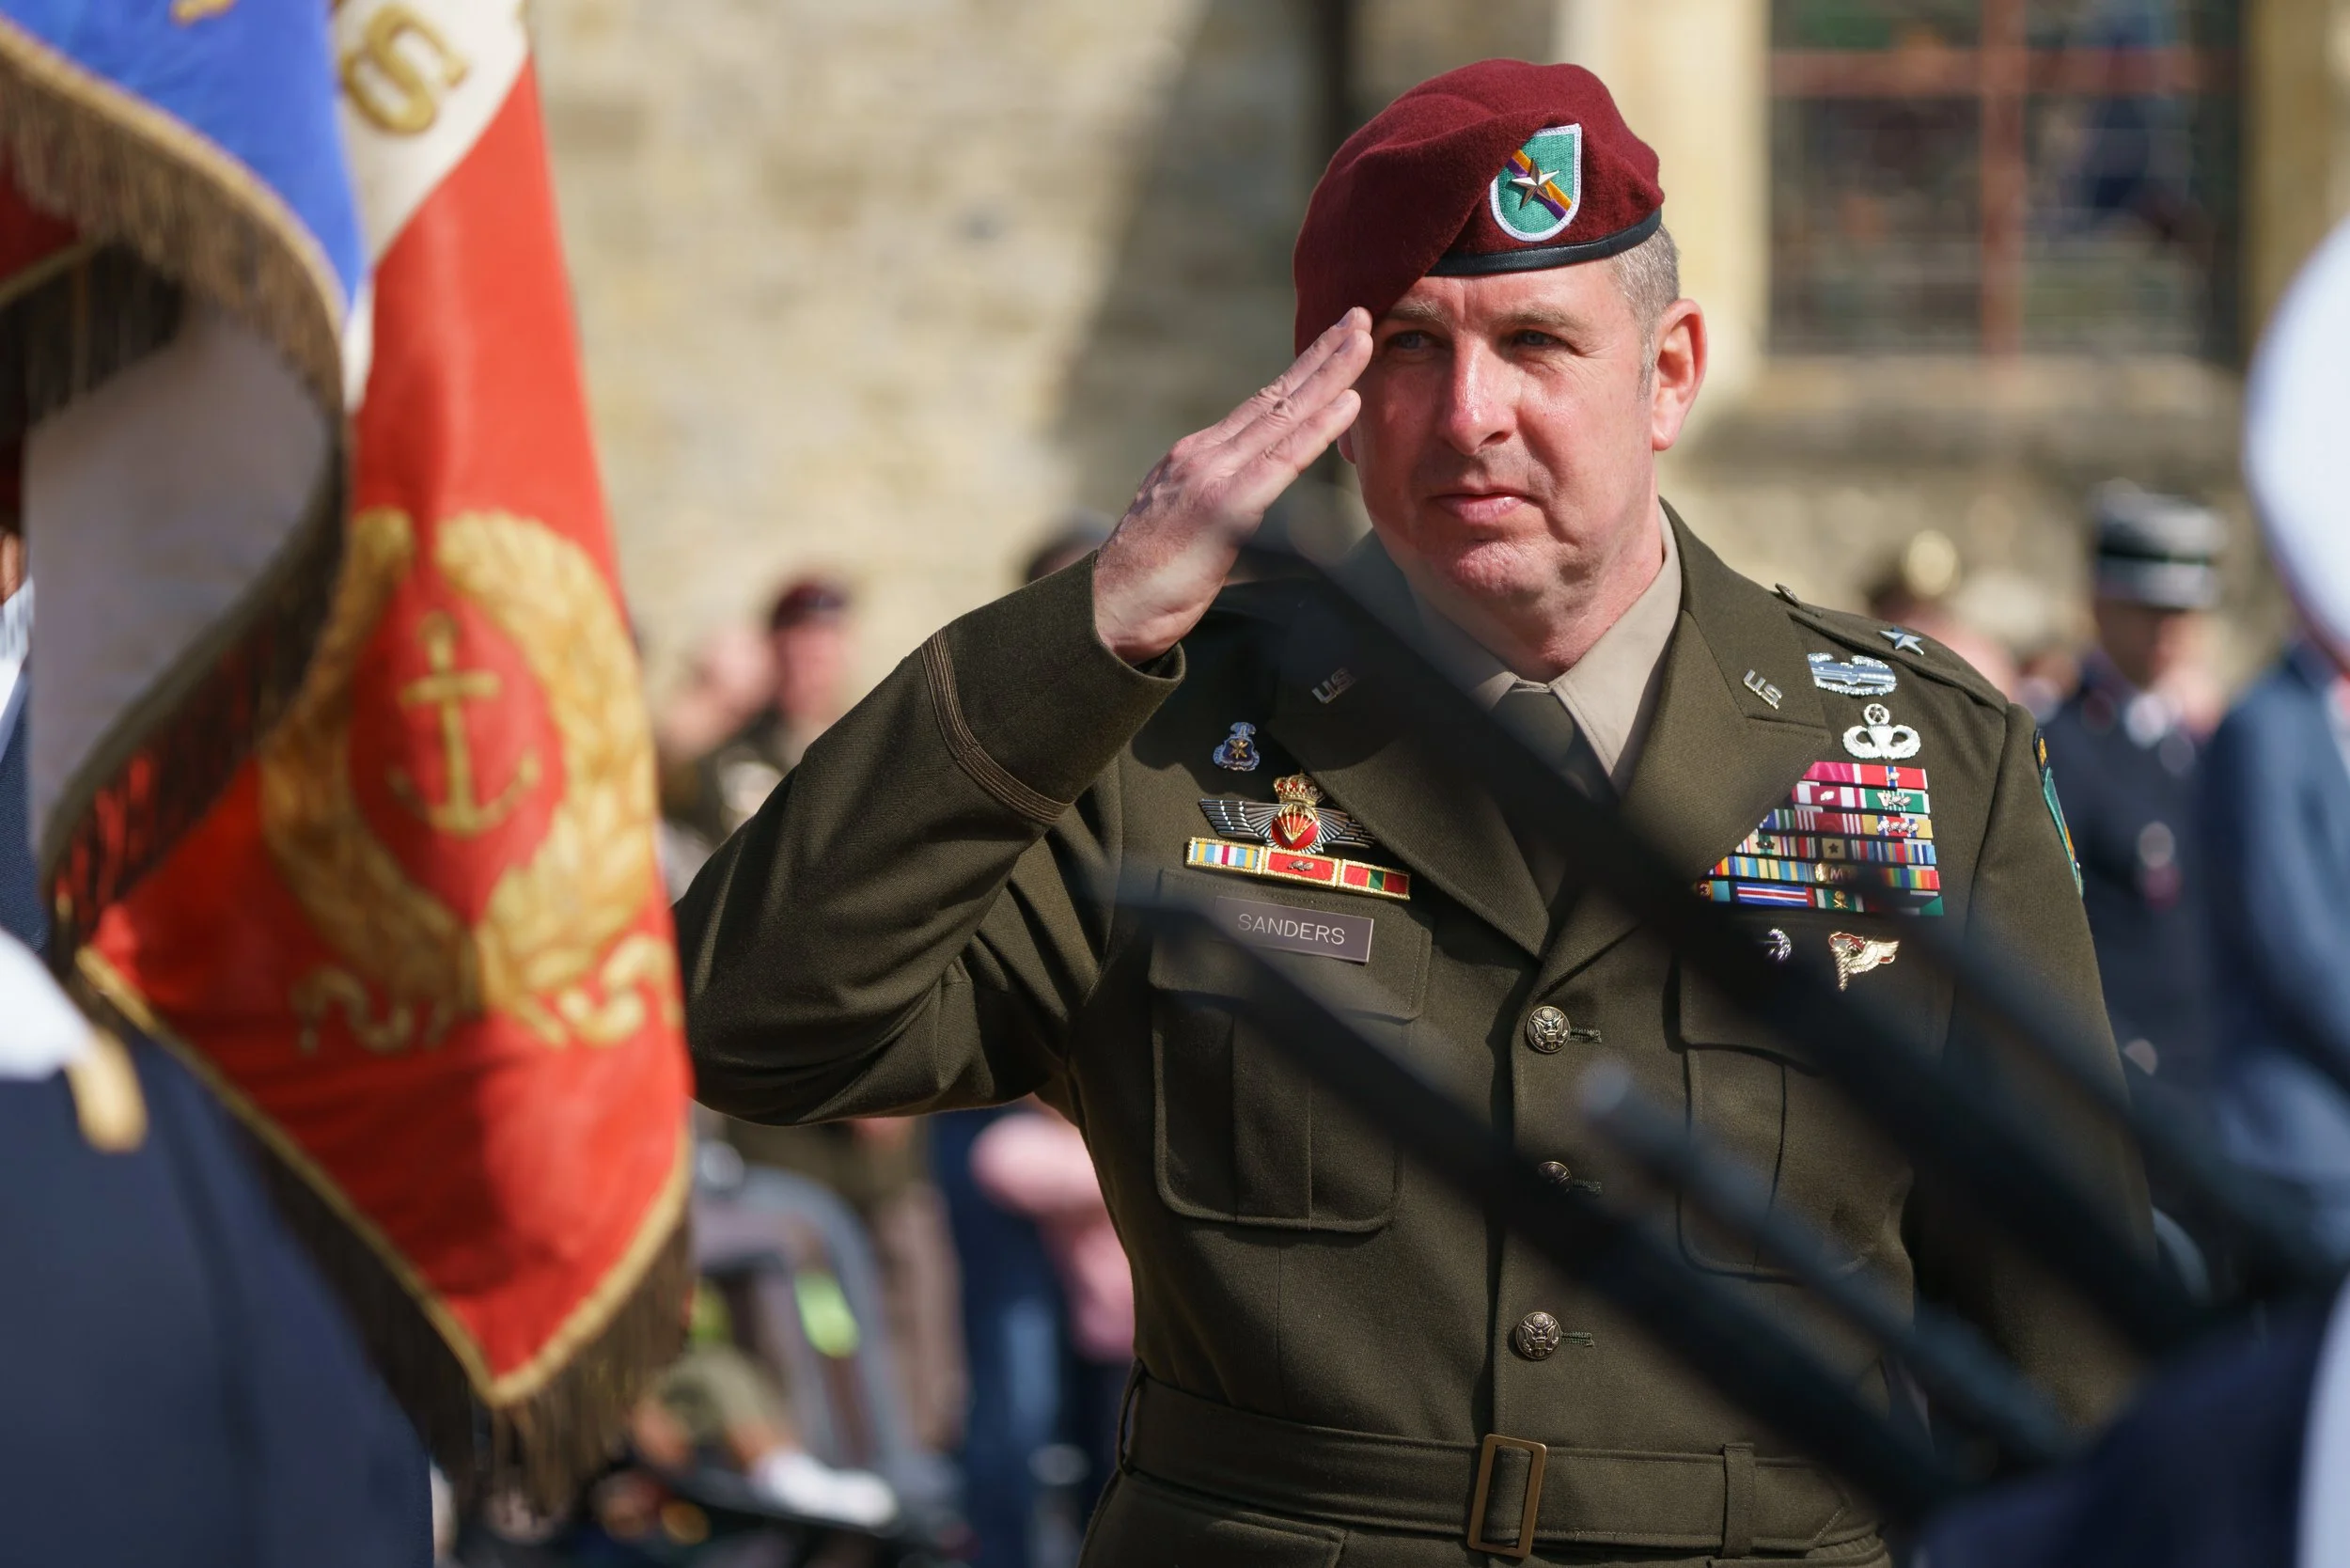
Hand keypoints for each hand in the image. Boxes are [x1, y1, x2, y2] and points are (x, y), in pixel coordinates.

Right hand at [1092, 309, 1370, 661]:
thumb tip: (1247, 500)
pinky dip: (1319, 428)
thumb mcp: (1184, 525)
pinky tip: (1348, 403)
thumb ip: (1217, 501)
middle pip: (1275, 395)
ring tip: (1363, 341)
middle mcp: (1204, 454)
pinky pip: (1283, 460)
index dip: (1301, 373)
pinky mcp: (1225, 507)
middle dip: (1322, 354)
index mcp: (1196, 458)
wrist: (1107, 610)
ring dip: (1329, 374)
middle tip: (1359, 316)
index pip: (1259, 407)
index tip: (1333, 344)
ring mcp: (1213, 476)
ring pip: (1284, 414)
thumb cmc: (1147, 584)